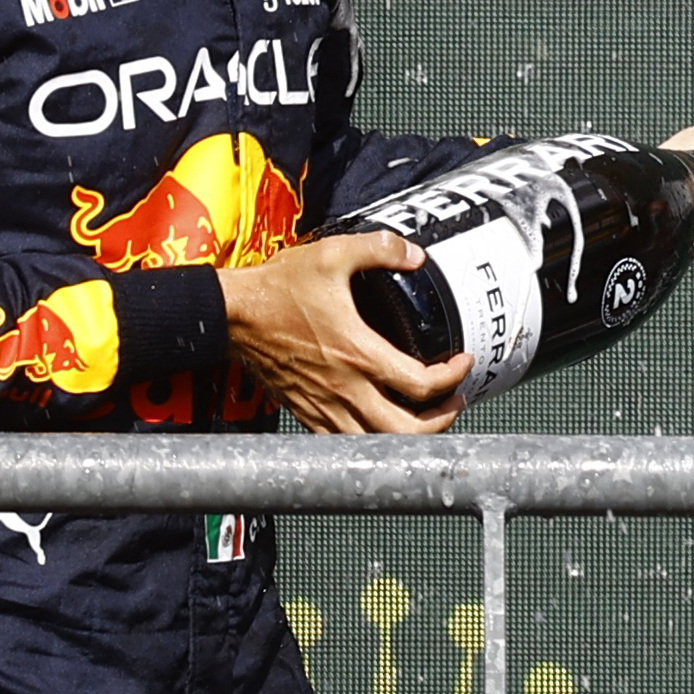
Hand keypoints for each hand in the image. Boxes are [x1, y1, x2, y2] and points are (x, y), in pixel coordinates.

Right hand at [219, 231, 473, 435]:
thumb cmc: (278, 289)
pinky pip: (344, 441)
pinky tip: (382, 423)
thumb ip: (381, 249)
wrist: (231, 315)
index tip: (463, 362)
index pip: (420, 384)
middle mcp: (343, 388)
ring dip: (408, 437)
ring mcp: (322, 406)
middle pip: (404, 432)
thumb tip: (416, 255)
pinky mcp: (304, 412)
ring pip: (374, 444)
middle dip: (441, 421)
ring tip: (427, 417)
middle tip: (455, 401)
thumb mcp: (333, 254)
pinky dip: (370, 441)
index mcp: (357, 353)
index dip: (452, 377)